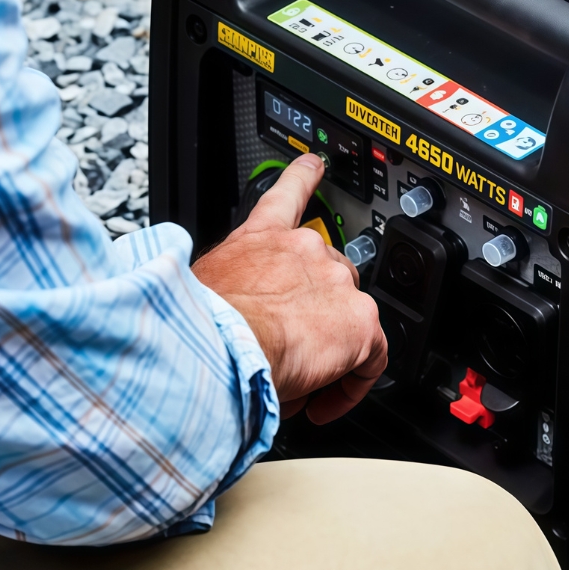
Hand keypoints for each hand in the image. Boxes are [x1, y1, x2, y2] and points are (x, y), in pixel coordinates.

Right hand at [191, 154, 386, 422]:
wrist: (214, 346)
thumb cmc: (196, 328)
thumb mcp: (197, 294)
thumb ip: (218, 294)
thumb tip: (212, 323)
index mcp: (259, 239)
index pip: (287, 195)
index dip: (302, 177)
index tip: (313, 165)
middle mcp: (303, 250)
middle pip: (328, 276)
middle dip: (313, 315)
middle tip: (288, 351)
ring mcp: (335, 281)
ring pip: (349, 317)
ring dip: (328, 351)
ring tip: (295, 384)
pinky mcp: (357, 320)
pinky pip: (373, 354)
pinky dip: (353, 382)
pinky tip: (326, 404)